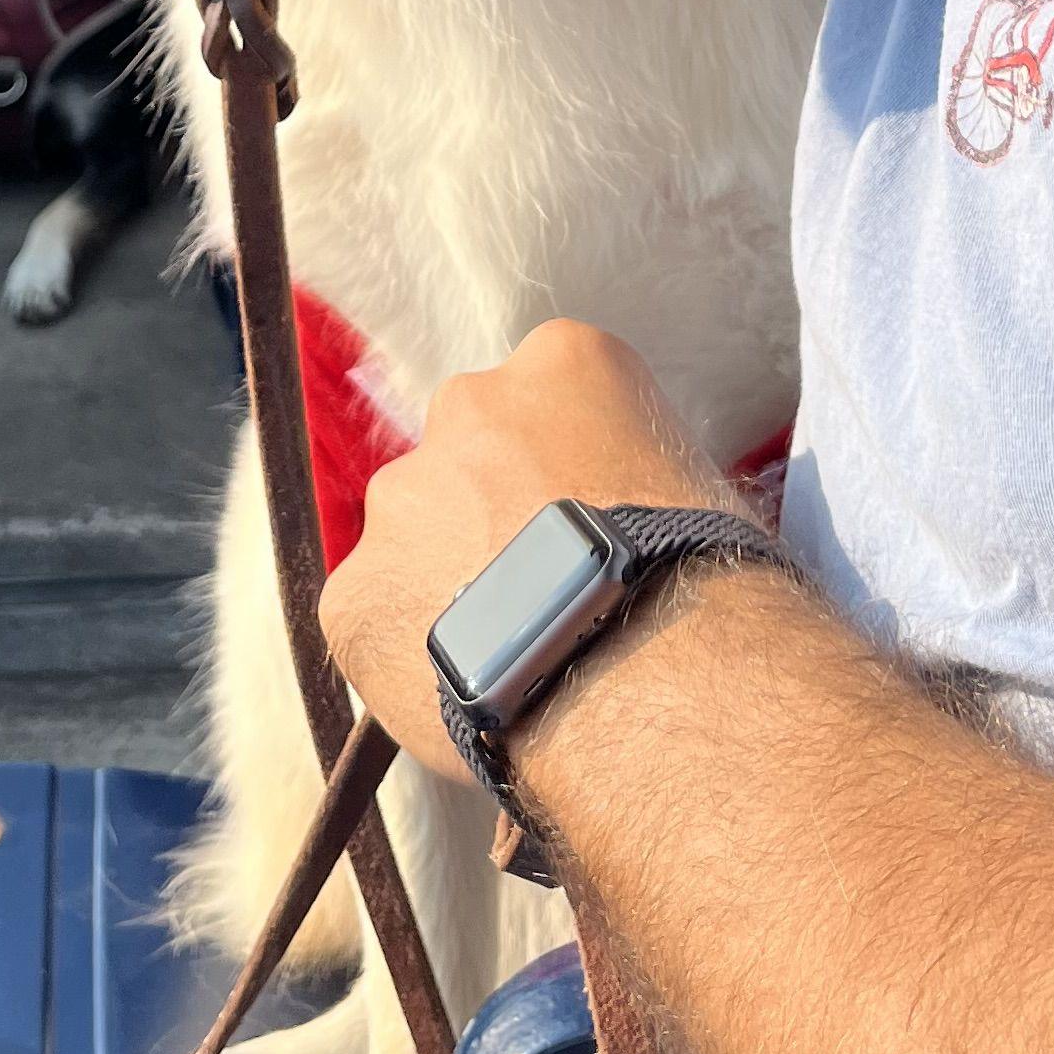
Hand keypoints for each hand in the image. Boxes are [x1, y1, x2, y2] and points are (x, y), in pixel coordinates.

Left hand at [318, 319, 736, 774]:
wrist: (645, 675)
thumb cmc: (699, 582)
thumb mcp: (694, 481)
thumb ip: (627, 471)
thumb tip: (615, 518)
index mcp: (562, 362)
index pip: (546, 400)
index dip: (564, 474)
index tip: (584, 523)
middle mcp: (466, 406)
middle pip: (465, 457)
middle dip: (489, 513)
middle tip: (540, 588)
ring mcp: (400, 498)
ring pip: (412, 540)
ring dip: (446, 583)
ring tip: (509, 653)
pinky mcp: (354, 593)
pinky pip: (374, 624)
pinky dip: (409, 657)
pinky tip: (469, 691)